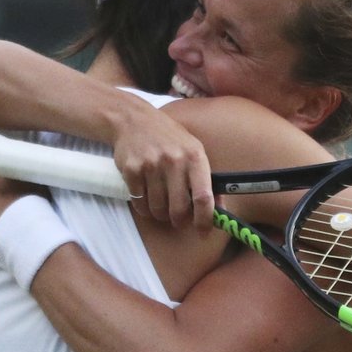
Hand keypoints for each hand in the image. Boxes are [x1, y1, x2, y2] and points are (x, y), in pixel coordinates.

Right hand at [112, 105, 213, 230]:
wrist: (134, 120)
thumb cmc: (169, 138)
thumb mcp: (193, 150)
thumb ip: (206, 179)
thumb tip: (219, 209)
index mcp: (195, 156)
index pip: (203, 197)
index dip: (205, 219)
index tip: (204, 231)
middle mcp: (174, 160)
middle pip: (179, 208)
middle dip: (180, 221)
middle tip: (178, 220)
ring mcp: (151, 165)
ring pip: (158, 209)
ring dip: (160, 215)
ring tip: (161, 206)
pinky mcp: (131, 170)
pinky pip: (139, 203)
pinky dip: (144, 208)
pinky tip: (146, 198)